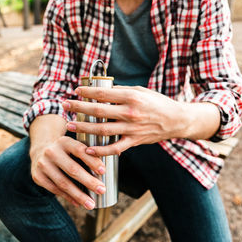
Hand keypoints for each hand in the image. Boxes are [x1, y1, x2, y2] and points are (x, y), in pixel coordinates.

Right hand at [30, 136, 105, 209]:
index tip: (103, 171)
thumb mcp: (74, 145)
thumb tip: (114, 159)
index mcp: (64, 141)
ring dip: (79, 195)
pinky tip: (78, 203)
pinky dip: (68, 197)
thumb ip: (89, 152)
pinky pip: (55, 190)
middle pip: (72, 169)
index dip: (92, 161)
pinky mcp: (38, 176)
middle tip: (101, 190)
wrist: (40, 151)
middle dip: (88, 181)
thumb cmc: (66, 151)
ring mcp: (43, 164)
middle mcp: (52, 151)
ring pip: (63, 183)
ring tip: (91, 204)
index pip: (80, 150)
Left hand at [62, 86, 185, 155]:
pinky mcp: (134, 141)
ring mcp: (132, 129)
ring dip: (84, 128)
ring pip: (102, 130)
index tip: (75, 91)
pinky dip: (100, 150)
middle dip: (79, 108)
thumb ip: (122, 91)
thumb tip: (103, 91)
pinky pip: (114, 148)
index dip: (87, 92)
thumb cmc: (158, 103)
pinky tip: (88, 149)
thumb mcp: (141, 91)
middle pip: (99, 111)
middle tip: (65, 105)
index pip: (103, 93)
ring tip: (70, 125)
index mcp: (131, 97)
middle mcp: (130, 113)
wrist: (176, 120)